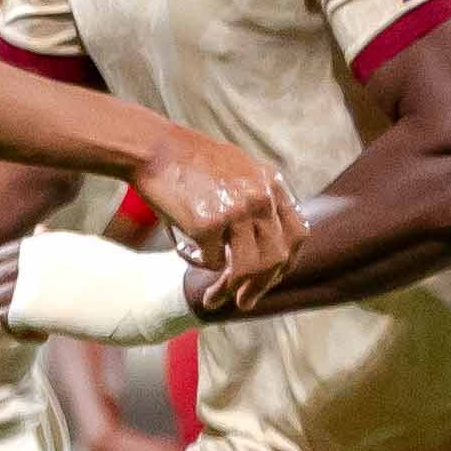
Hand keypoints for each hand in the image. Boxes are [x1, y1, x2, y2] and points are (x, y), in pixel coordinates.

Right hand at [136, 131, 301, 292]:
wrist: (153, 148)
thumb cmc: (188, 162)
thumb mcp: (237, 169)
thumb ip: (257, 197)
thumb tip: (265, 239)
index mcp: (271, 184)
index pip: (297, 234)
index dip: (286, 263)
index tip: (270, 279)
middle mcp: (261, 198)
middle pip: (277, 257)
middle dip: (262, 286)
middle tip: (244, 301)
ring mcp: (237, 211)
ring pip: (249, 268)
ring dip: (230, 290)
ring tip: (212, 300)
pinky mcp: (209, 224)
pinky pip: (213, 261)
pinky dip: (199, 263)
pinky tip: (185, 252)